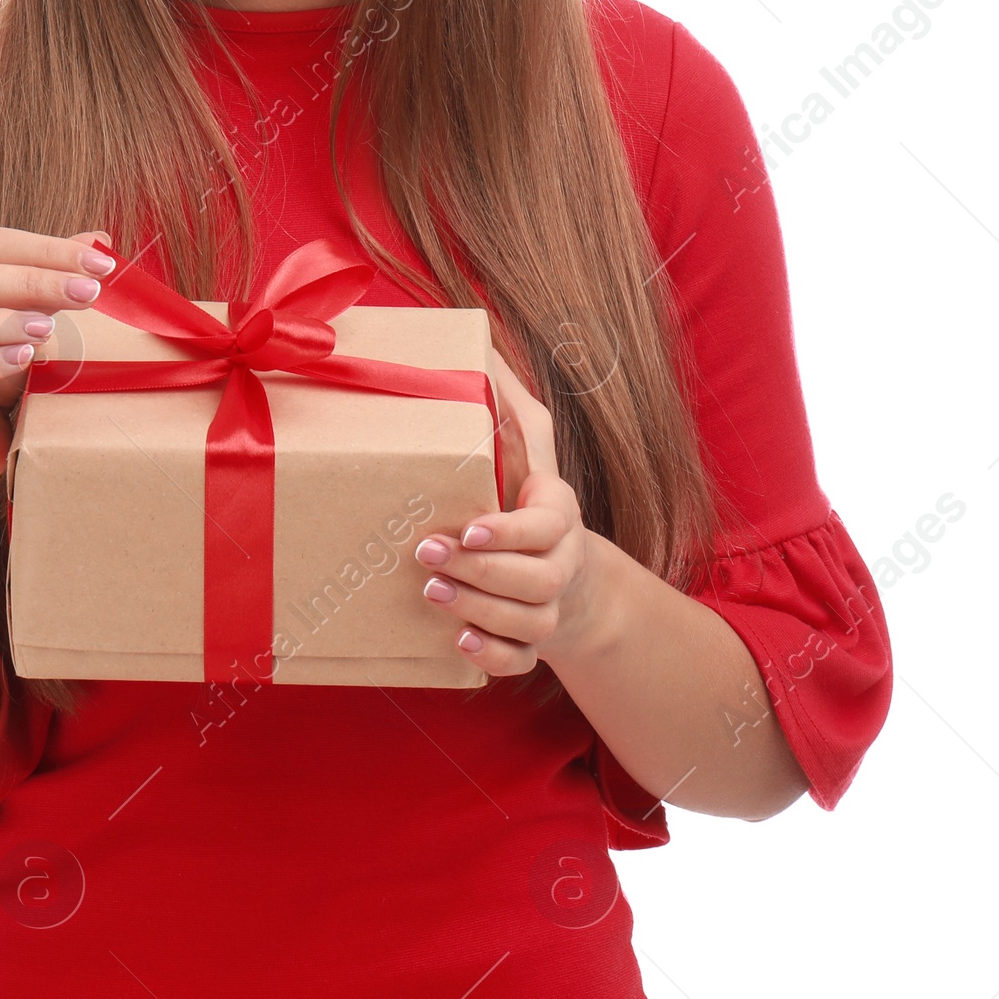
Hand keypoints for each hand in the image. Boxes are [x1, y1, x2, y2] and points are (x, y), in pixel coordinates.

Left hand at [413, 347, 596, 677]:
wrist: (571, 573)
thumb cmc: (533, 493)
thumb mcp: (528, 439)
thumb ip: (506, 395)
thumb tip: (476, 336)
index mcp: (560, 512)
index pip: (548, 525)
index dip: (511, 531)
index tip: (470, 525)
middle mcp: (562, 563)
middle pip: (536, 578)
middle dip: (482, 569)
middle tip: (427, 553)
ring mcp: (550, 607)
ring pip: (529, 621)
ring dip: (481, 609)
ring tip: (433, 592)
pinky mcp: (534, 643)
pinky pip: (522, 662)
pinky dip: (494, 657)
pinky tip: (461, 642)